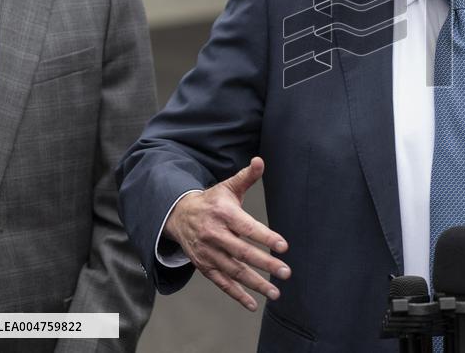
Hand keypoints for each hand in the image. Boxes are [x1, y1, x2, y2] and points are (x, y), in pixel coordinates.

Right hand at [164, 157, 290, 310]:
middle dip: (265, 264)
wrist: (179, 216)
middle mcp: (214, 235)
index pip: (247, 228)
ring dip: (255, 284)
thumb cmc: (212, 201)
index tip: (284, 246)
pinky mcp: (204, 266)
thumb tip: (260, 160)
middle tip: (286, 272)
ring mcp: (208, 253)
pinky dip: (237, 295)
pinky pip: (222, 283)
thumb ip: (247, 176)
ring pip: (234, 271)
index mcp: (223, 214)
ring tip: (276, 292)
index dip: (266, 237)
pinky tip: (254, 304)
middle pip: (242, 252)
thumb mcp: (228, 187)